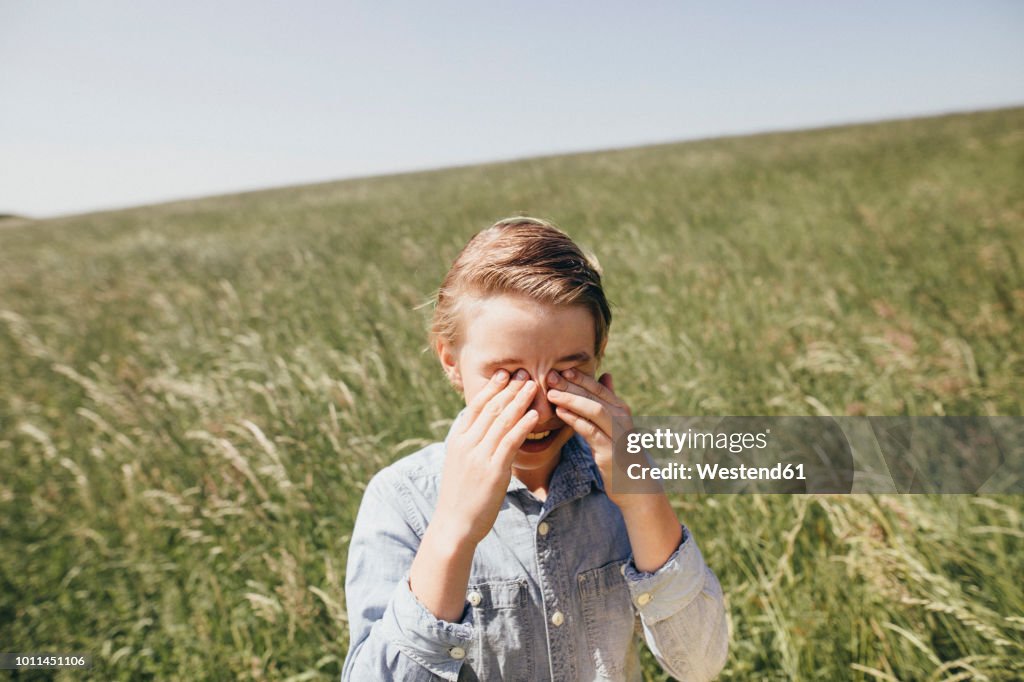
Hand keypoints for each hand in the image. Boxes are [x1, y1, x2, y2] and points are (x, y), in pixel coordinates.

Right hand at [434, 369, 539, 545]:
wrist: (454, 525)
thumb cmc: (460, 496)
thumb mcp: (460, 463)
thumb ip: (470, 444)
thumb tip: (482, 427)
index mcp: (457, 440)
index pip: (475, 406)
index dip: (492, 389)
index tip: (505, 374)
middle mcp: (466, 444)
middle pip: (490, 408)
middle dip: (509, 389)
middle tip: (524, 373)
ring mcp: (479, 456)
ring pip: (502, 421)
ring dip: (519, 401)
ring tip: (533, 386)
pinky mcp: (492, 471)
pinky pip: (510, 442)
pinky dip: (523, 426)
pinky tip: (534, 415)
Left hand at [545, 369, 640, 507]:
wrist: (636, 486)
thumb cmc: (621, 453)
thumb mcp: (616, 425)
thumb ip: (608, 401)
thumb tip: (606, 375)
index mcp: (621, 410)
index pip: (599, 388)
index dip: (580, 378)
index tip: (562, 369)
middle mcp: (622, 419)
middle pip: (595, 396)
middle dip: (572, 385)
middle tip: (551, 376)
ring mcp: (618, 434)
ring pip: (595, 410)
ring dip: (572, 399)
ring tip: (552, 393)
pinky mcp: (610, 451)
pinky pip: (591, 431)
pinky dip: (575, 420)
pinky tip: (560, 413)